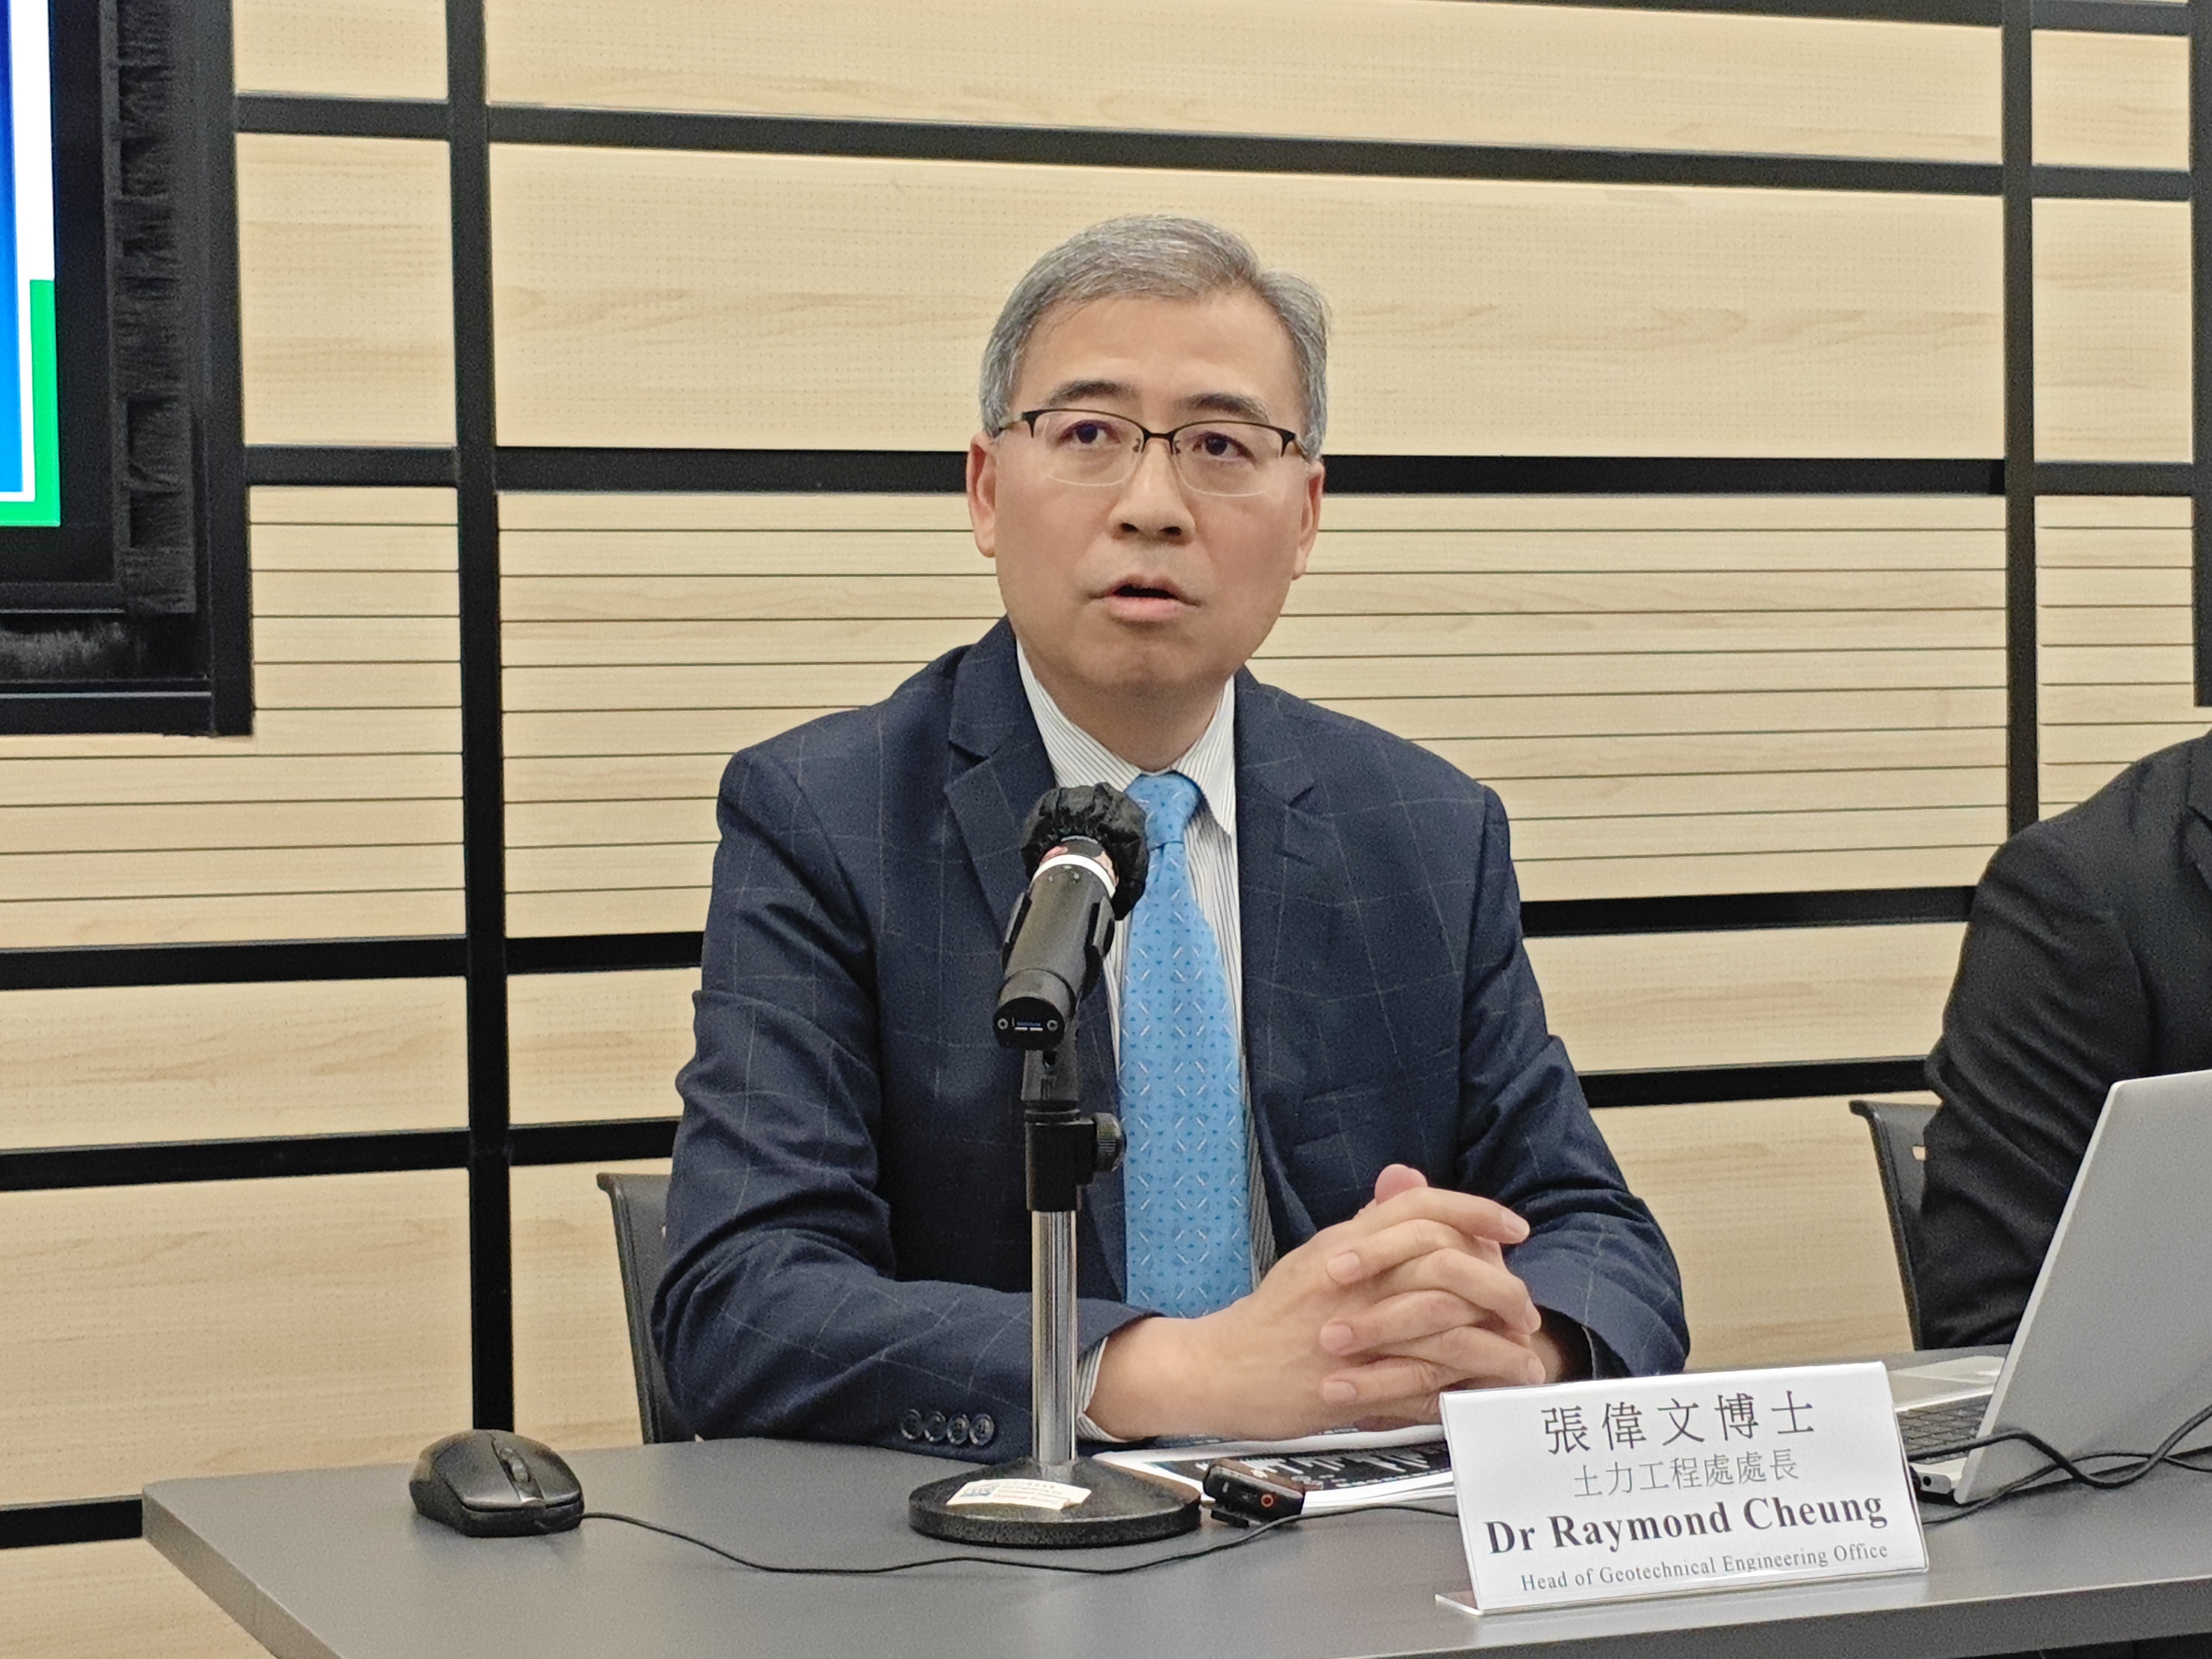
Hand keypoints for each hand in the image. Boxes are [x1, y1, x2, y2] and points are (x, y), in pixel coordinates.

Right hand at [1087, 1170, 1545, 1440]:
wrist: (1220, 1370)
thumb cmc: (1272, 1319)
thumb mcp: (1318, 1255)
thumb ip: (1368, 1225)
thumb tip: (1407, 1184)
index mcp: (1346, 1243)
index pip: (1421, 1207)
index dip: (1476, 1212)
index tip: (1513, 1228)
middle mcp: (1352, 1280)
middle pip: (1445, 1262)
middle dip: (1499, 1285)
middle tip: (1524, 1307)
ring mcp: (1354, 1332)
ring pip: (1445, 1324)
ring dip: (1495, 1344)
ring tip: (1523, 1358)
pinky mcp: (1355, 1383)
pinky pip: (1425, 1382)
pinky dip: (1464, 1388)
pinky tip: (1487, 1393)